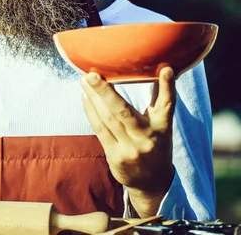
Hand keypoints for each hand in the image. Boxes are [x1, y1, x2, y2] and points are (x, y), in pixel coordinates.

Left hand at [80, 67, 175, 216]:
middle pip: (123, 111)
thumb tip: (164, 69)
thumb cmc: (156, 144)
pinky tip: (85, 98)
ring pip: (107, 119)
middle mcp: (146, 138)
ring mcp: (129, 149)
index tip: (166, 69)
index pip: (167, 104)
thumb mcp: (163, 123)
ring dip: (93, 98)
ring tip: (85, 81)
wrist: (152, 183)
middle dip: (105, 91)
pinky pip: (100, 130)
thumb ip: (162, 98)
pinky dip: (91, 112)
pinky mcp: (115, 157)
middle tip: (91, 74)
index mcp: (162, 127)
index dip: (168, 87)